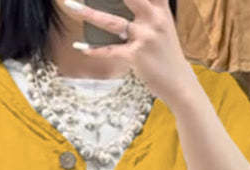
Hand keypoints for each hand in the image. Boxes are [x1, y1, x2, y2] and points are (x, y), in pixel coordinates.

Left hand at [60, 0, 196, 108]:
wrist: (179, 82)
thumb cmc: (166, 52)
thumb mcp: (163, 24)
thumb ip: (150, 8)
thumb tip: (130, 2)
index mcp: (160, 8)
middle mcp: (154, 19)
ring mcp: (145, 37)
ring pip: (112, 22)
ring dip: (88, 13)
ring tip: (70, 5)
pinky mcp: (136, 56)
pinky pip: (110, 51)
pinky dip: (94, 49)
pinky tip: (80, 46)